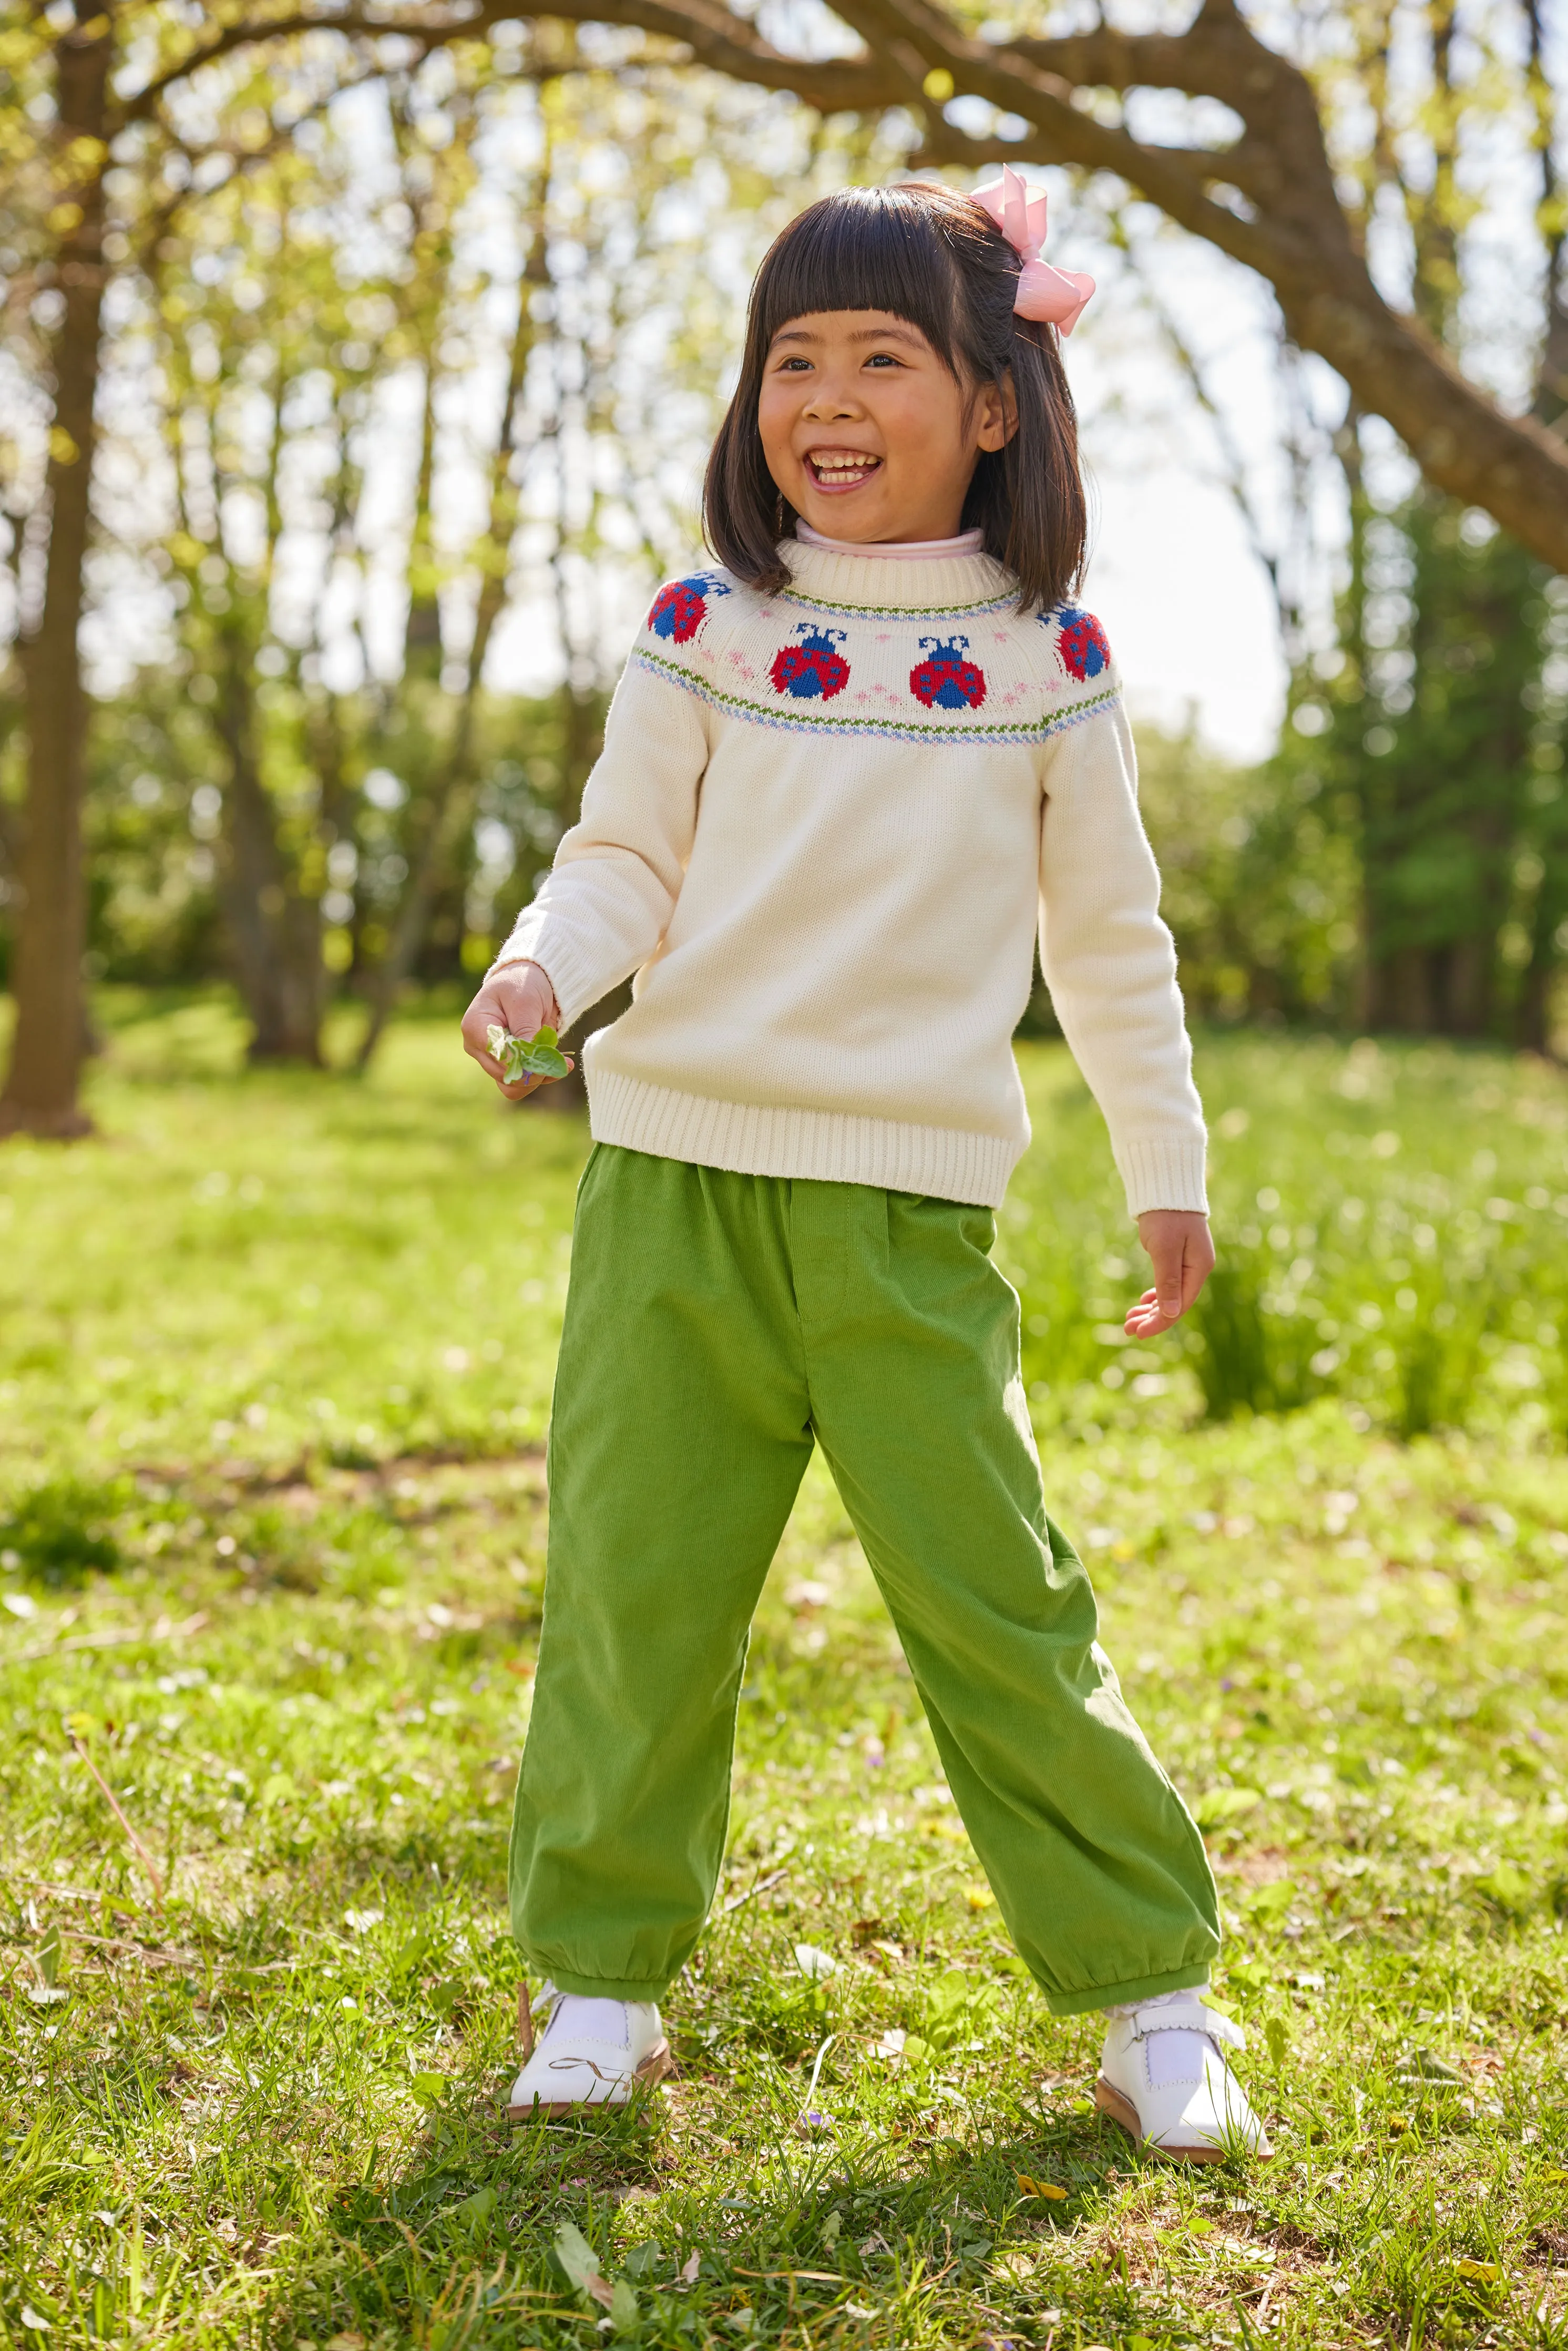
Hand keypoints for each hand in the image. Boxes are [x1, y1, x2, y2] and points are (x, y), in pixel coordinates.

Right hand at [460, 962, 573, 1100]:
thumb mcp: (526, 1001)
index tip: (548, 1054)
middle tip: (561, 1060)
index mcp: (476, 1027)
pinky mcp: (504, 1063)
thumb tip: (527, 1062)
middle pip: (505, 1076)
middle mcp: (477, 1047)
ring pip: (513, 1085)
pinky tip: (558, 1065)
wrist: (529, 980)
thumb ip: (525, 1031)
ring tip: (561, 1063)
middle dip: (535, 1070)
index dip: (524, 1062)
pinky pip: (521, 1083)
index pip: (498, 1057)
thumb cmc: (522, 983)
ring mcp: (490, 1057)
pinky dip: (540, 1076)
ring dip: (540, 1076)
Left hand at [1125, 1210, 1214, 1336]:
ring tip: (1129, 1320)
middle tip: (1127, 1329)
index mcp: (1199, 1268)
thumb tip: (1171, 1313)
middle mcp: (1196, 1269)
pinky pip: (1167, 1283)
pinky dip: (1155, 1294)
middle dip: (1151, 1318)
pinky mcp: (1177, 1257)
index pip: (1180, 1305)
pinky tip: (1143, 1302)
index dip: (1160, 1322)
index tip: (1138, 1333)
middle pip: (1174, 1303)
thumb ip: (1168, 1282)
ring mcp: (1188, 1263)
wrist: (1165, 1187)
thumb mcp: (1165, 1250)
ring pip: (1169, 1294)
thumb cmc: (1166, 1216)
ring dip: (1150, 1309)